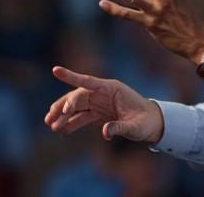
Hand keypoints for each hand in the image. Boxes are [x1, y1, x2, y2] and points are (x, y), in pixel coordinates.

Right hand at [44, 66, 164, 142]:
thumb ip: (121, 127)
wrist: (152, 124)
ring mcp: (99, 103)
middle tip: (51, 118)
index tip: (55, 70)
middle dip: (63, 106)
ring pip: (77, 106)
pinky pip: (81, 116)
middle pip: (78, 96)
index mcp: (112, 88)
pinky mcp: (98, 113)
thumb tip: (105, 132)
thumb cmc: (146, 122)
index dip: (71, 76)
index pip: (88, 81)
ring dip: (63, 115)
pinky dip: (71, 123)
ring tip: (52, 126)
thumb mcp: (136, 127)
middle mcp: (103, 93)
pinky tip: (61, 130)